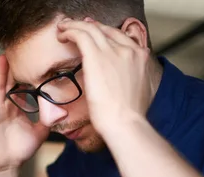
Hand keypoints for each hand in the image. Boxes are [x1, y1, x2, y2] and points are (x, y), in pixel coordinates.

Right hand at [0, 55, 49, 172]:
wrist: (7, 164)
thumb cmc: (21, 150)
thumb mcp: (40, 133)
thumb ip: (49, 120)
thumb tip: (62, 110)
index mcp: (18, 110)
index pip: (23, 89)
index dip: (27, 77)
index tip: (33, 63)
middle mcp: (7, 107)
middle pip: (10, 84)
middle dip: (13, 69)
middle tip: (17, 52)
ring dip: (0, 73)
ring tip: (3, 57)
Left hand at [56, 19, 152, 137]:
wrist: (125, 122)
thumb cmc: (129, 117)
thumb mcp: (140, 92)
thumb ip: (133, 80)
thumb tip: (123, 82)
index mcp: (141, 58)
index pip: (122, 38)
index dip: (105, 34)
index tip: (95, 33)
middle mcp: (130, 50)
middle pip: (107, 30)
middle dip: (90, 27)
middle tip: (77, 27)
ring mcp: (114, 51)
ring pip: (92, 29)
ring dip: (76, 26)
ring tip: (64, 28)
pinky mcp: (97, 56)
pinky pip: (81, 35)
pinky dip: (70, 31)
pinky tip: (62, 34)